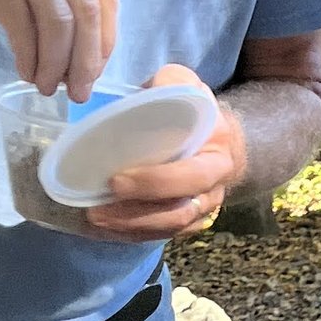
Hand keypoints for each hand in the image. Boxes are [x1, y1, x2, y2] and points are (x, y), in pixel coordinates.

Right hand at [0, 0, 119, 99]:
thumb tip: (89, 49)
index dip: (106, 39)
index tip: (96, 69)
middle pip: (88, 11)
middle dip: (87, 60)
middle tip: (79, 92)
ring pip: (59, 24)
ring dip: (57, 65)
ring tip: (47, 87)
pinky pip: (25, 30)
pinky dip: (30, 59)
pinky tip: (25, 72)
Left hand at [88, 64, 247, 240]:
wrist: (225, 143)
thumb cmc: (200, 115)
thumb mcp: (191, 88)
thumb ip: (172, 84)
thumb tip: (149, 90)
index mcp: (217, 158)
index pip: (190, 177)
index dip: (154, 183)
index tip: (116, 179)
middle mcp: (212, 190)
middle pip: (177, 213)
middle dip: (134, 214)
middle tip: (96, 208)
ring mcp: (201, 211)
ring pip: (167, 230)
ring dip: (129, 228)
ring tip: (94, 219)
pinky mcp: (187, 222)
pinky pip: (160, 235)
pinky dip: (132, 234)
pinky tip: (106, 228)